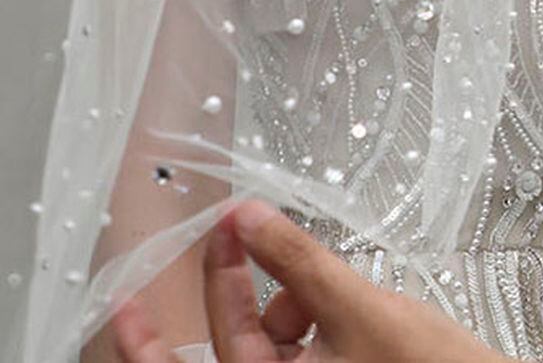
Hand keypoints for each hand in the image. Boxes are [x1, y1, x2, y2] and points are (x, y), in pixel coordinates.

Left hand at [110, 200, 513, 362]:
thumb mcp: (360, 309)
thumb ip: (299, 261)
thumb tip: (248, 217)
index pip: (218, 334)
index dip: (210, 276)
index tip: (216, 225)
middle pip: (221, 352)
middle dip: (216, 300)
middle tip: (159, 279)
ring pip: (262, 349)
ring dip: (280, 310)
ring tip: (330, 293)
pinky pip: (290, 356)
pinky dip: (301, 326)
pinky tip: (333, 309)